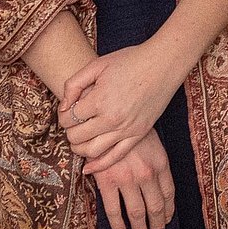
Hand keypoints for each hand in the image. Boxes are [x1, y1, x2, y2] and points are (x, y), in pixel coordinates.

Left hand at [61, 41, 186, 172]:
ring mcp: (126, 129)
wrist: (163, 64)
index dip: (63, 115)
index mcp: (100, 100)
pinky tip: (88, 168)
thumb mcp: (97, 65)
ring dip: (79, 148)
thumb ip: (74, 84)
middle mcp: (112, 118)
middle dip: (70, 131)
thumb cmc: (130, 61)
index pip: (69, 118)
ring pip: (92, 151)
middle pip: (77, 137)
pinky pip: (115, 157)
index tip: (68, 110)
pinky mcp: (138, 134)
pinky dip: (99, 165)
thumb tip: (63, 107)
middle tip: (73, 123)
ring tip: (79, 139)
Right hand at [91, 127, 175, 228]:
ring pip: (137, 212)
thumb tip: (159, 189)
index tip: (167, 220)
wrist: (106, 118)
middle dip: (157, 225)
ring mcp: (127, 179)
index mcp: (160, 162)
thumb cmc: (130, 129)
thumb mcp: (152, 142)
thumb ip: (157, 164)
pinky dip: (119, 226)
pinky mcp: (107, 182)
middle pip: (155, 207)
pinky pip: (113, 211)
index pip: (169, 193)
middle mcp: (147, 173)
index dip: (168, 210)